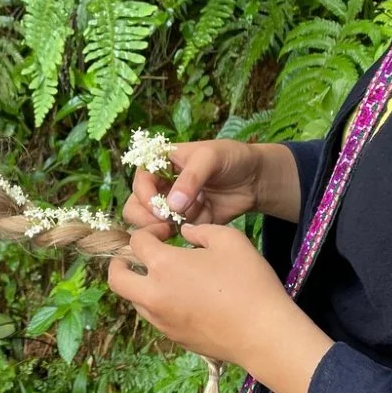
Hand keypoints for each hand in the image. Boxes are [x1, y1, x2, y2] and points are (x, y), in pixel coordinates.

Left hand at [107, 224, 332, 392]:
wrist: (263, 334)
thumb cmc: (249, 282)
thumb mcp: (229, 240)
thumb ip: (200, 231)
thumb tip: (184, 234)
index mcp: (163, 266)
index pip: (137, 242)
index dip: (149, 232)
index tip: (166, 232)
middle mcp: (153, 295)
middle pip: (116, 278)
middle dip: (119, 263)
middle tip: (136, 257)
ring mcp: (161, 320)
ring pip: (134, 300)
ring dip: (140, 285)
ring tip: (165, 277)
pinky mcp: (173, 338)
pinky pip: (154, 317)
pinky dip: (158, 304)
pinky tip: (184, 298)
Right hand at [122, 140, 300, 238]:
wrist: (256, 178)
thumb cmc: (231, 157)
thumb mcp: (210, 157)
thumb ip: (191, 178)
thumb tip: (173, 205)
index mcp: (161, 162)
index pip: (140, 180)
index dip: (145, 195)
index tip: (160, 207)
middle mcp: (162, 185)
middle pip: (136, 205)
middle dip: (146, 217)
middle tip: (164, 224)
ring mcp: (173, 206)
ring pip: (150, 223)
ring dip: (161, 228)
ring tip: (178, 228)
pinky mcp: (186, 222)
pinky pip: (174, 233)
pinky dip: (181, 235)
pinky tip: (195, 230)